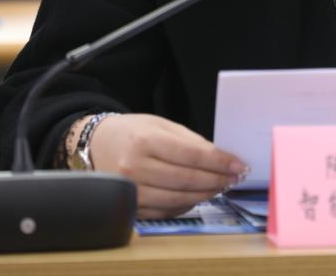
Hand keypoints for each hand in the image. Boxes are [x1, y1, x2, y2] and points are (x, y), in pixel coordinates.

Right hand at [87, 113, 247, 218]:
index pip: (191, 155)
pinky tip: (198, 197)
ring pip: (177, 199)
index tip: (238, 165)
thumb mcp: (161, 124)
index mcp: (145, 140)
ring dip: (204, 195)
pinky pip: (164, 211)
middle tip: (234, 178)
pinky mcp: (129, 206)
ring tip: (220, 187)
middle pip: (186, 179)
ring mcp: (130, 190)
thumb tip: (221, 158)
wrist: (96, 144)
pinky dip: (185, 206)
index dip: (219, 162)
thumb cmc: (133, 132)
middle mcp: (135, 167)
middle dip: (216, 180)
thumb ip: (190, 140)